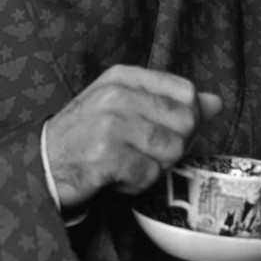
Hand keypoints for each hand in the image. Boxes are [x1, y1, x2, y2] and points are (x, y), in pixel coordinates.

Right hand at [44, 64, 221, 209]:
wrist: (43, 161)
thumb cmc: (86, 133)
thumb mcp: (124, 104)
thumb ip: (169, 100)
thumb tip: (217, 102)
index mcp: (123, 76)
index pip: (185, 90)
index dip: (189, 116)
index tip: (168, 128)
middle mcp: (117, 95)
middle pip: (185, 122)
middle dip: (173, 145)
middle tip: (145, 151)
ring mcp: (110, 125)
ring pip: (171, 150)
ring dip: (155, 166)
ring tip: (130, 162)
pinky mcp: (106, 156)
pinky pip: (149, 175)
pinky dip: (137, 184)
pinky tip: (118, 176)